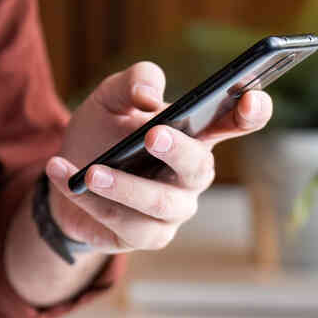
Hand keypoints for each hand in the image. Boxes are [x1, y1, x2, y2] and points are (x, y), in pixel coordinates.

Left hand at [43, 61, 271, 253]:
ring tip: (91, 171)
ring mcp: (173, 209)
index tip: (250, 98)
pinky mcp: (147, 236)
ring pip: (159, 204)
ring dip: (124, 187)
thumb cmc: (101, 132)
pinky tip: (65, 178)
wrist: (66, 177)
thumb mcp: (110, 96)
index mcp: (196, 134)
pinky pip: (124, 224)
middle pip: (199, 168)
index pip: (236, 121)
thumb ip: (133, 81)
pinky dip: (91, 201)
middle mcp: (192, 175)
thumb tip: (150, 96)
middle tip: (152, 134)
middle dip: (178, 151)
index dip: (252, 112)